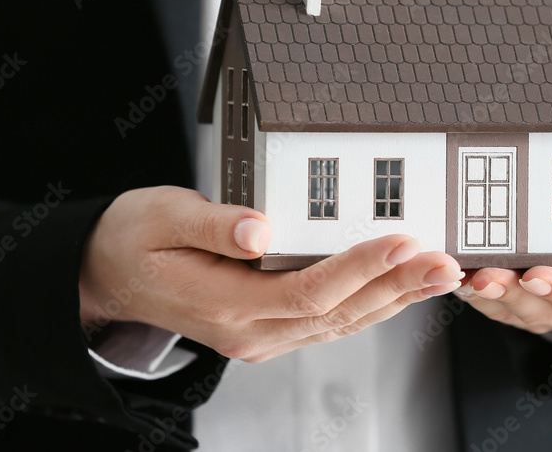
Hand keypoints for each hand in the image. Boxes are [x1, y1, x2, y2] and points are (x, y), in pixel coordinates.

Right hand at [78, 186, 463, 361]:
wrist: (107, 274)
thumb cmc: (132, 240)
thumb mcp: (160, 217)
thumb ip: (212, 223)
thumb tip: (260, 227)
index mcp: (226, 305)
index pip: (308, 289)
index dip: (361, 267)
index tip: (402, 241)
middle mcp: (251, 331)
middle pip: (339, 311)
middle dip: (398, 287)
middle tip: (445, 264)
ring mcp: (262, 335)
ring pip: (341, 322)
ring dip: (395, 299)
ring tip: (439, 276)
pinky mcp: (269, 326)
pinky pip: (330, 319)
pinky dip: (370, 303)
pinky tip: (399, 287)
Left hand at [455, 172, 551, 334]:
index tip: (536, 275)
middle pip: (544, 309)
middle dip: (511, 293)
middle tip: (485, 276)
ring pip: (517, 311)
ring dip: (488, 297)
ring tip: (463, 277)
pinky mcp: (527, 301)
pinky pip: (500, 304)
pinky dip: (477, 293)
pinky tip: (457, 275)